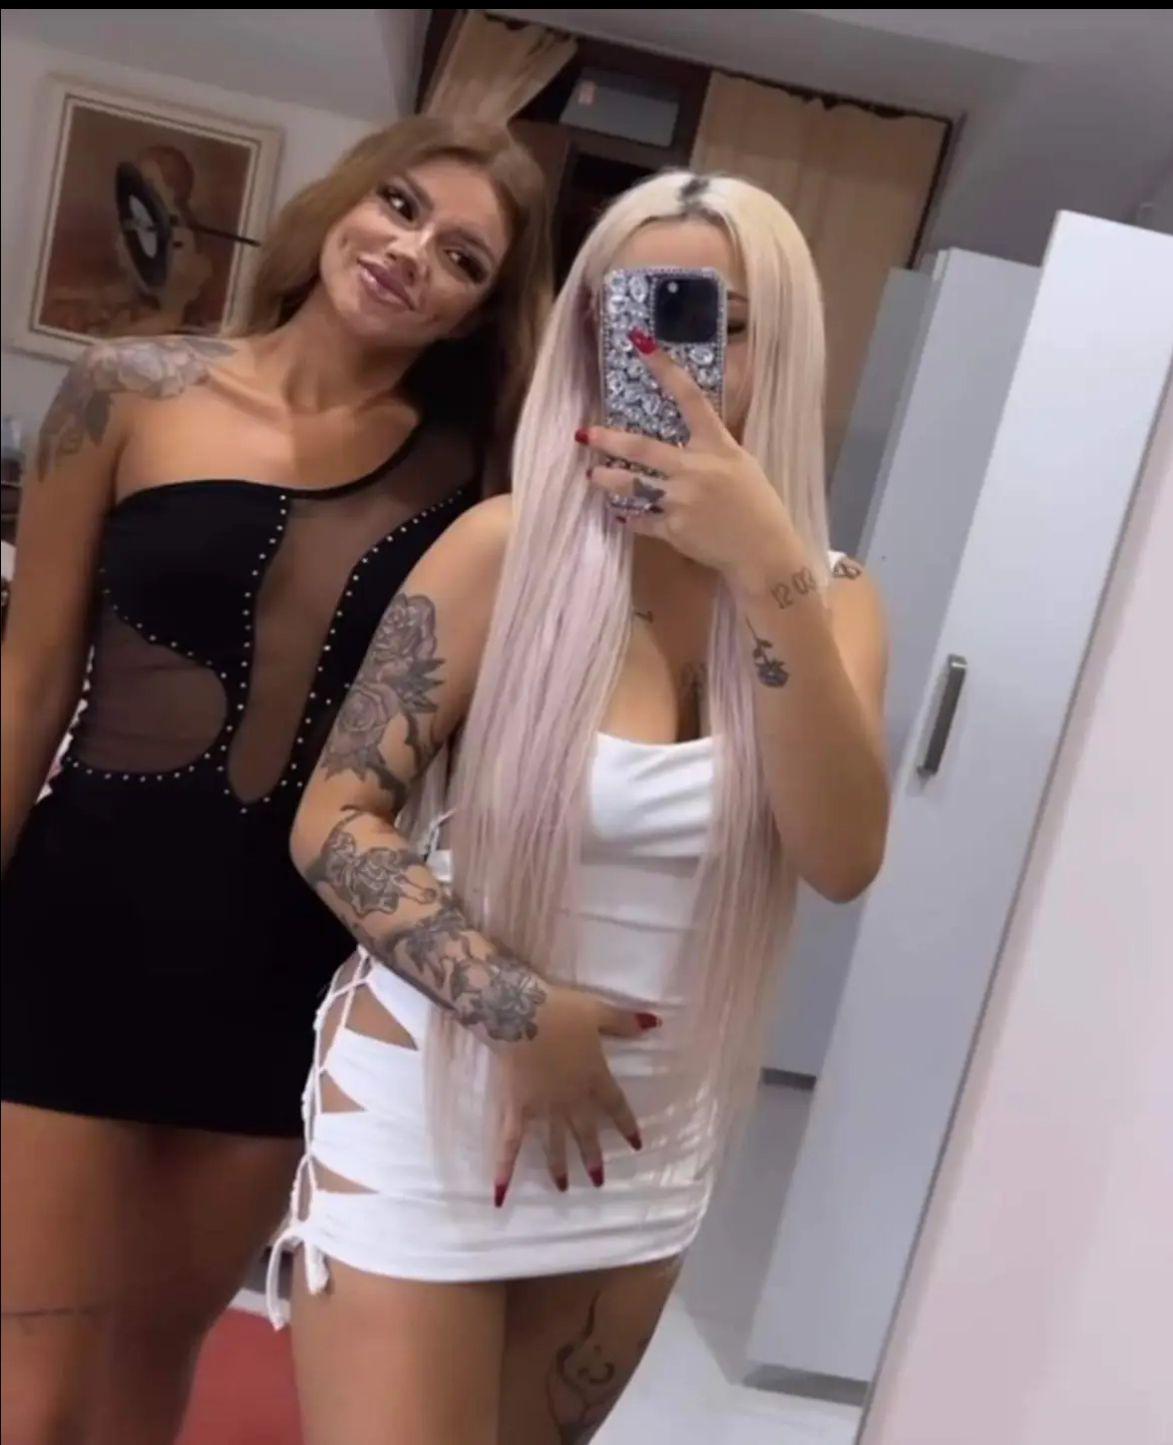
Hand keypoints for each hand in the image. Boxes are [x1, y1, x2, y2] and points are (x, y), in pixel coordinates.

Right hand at [491, 983, 659, 1203]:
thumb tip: (656, 1023)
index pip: (616, 1106)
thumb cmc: (560, 1012)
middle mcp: (571, 1100)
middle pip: (586, 1133)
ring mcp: (543, 1109)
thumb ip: (625, 1022)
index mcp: (594, 1079)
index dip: (627, 1125)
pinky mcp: (516, 1109)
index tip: (637, 1144)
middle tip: (598, 1180)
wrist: (519, 1014)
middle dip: (593, 1156)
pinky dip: (504, 1168)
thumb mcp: (599, 1011)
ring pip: (553, 1143)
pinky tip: (500, 1194)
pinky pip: (509, 1144)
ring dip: (559, 1166)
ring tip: (564, 1187)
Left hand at [579, 329, 793, 585]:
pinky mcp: (673, 529)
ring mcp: (681, 500)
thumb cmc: (757, 504)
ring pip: (632, 486)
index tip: (640, 343)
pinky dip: (630, 519)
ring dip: (607, 480)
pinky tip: (620, 515)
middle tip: (585, 434)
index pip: (690, 397)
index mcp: (717, 445)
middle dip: (609, 440)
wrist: (763, 551)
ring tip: (592, 476)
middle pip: (642, 448)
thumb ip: (711, 448)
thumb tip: (686, 438)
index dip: (664, 368)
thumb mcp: (740, 464)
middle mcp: (694, 469)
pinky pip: (641, 521)